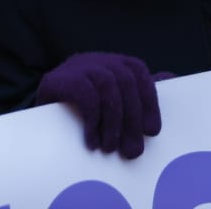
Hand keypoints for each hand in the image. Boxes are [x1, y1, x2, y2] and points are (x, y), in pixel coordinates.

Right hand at [35, 52, 162, 159]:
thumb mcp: (113, 100)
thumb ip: (139, 92)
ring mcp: (76, 66)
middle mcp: (96, 59)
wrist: (40, 115)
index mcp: (113, 62)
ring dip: (113, 121)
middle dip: (132, 119)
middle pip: (124, 81)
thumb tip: (171, 78)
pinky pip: (85, 94)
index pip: (138, 72)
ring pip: (107, 86)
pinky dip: (93, 119)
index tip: (152, 131)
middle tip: (132, 151)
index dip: (149, 100)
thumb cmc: (82, 108)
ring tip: (110, 147)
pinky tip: (92, 140)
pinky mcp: (57, 79)